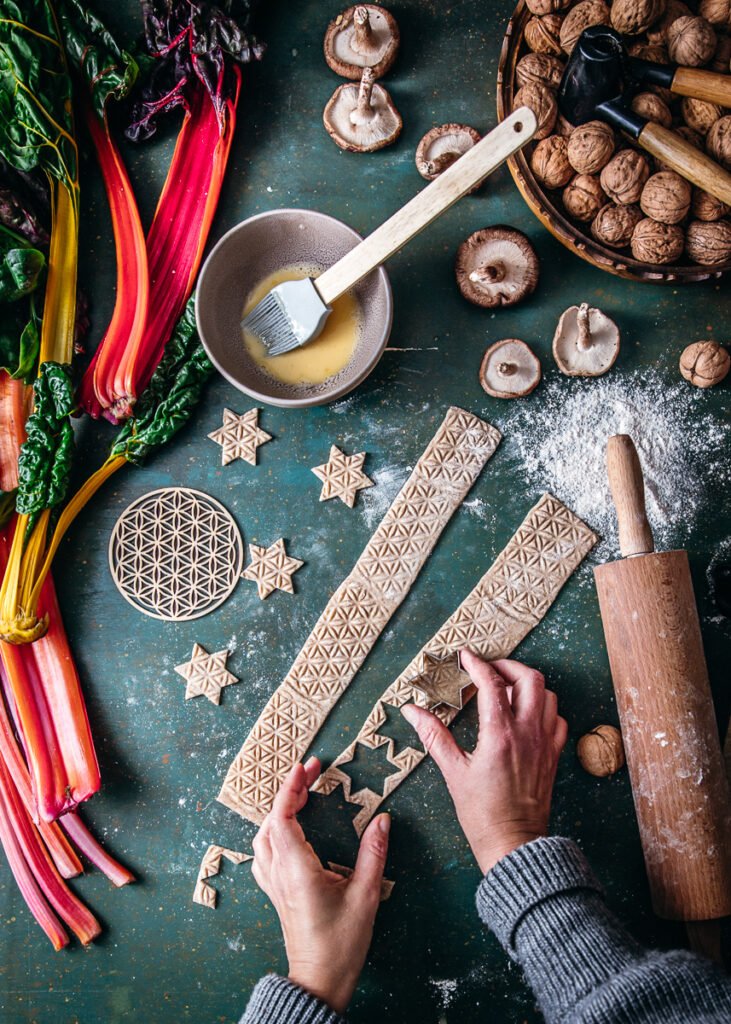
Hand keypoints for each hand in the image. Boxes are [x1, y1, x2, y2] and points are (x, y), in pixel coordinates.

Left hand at [251, 756, 389, 1013]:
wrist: (319, 980)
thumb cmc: (340, 944)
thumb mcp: (366, 896)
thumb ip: (373, 854)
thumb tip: (382, 820)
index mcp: (296, 869)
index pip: (283, 816)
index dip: (291, 787)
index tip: (306, 767)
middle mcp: (278, 873)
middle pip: (272, 820)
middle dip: (289, 791)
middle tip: (311, 772)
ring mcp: (273, 884)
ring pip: (263, 835)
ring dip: (278, 810)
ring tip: (300, 795)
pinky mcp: (275, 893)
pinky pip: (264, 853)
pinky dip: (272, 832)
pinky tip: (286, 831)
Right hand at [401, 651, 566, 873]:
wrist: (514, 843)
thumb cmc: (482, 813)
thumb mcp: (453, 772)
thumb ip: (434, 736)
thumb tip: (412, 711)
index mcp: (500, 734)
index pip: (492, 684)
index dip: (477, 664)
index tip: (466, 657)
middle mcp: (527, 733)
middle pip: (530, 679)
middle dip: (509, 666)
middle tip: (490, 669)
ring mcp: (545, 743)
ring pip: (548, 695)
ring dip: (528, 684)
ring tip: (507, 688)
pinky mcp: (553, 755)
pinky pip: (557, 719)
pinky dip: (544, 708)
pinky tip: (528, 714)